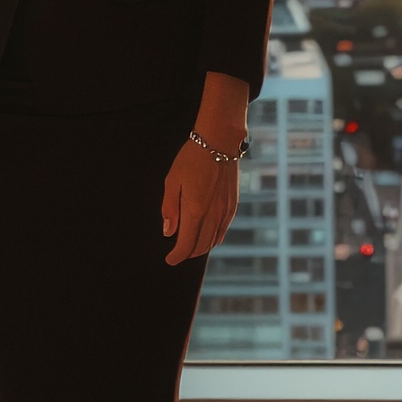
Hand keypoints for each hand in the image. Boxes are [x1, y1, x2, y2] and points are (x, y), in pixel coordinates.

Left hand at [161, 135, 238, 265]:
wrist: (219, 142)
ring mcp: (225, 212)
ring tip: (190, 245)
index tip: (169, 259)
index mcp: (195, 210)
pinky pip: (223, 231)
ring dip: (200, 248)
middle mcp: (212, 215)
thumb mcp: (172, 180)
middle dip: (188, 253)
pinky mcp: (232, 206)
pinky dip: (214, 239)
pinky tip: (208, 236)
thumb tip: (169, 232)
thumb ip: (170, 208)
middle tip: (178, 252)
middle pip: (200, 247)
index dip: (176, 256)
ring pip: (213, 241)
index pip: (186, 245)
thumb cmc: (192, 158)